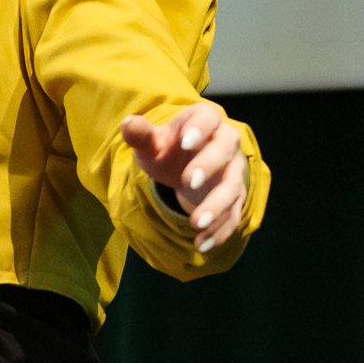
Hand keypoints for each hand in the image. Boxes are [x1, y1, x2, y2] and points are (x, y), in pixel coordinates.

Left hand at [121, 102, 249, 254]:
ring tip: (196, 224)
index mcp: (206, 120)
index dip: (200, 129)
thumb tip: (127, 124)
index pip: (208, 118)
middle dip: (208, 167)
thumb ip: (142, 135)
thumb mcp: (153, 143)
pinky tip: (202, 244)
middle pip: (225, 152)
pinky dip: (220, 231)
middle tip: (189, 182)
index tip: (186, 142)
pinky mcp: (235, 197)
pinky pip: (233, 214)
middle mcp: (226, 143)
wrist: (187, 167)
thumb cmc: (170, 149)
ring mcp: (234, 171)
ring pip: (232, 187)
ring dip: (217, 207)